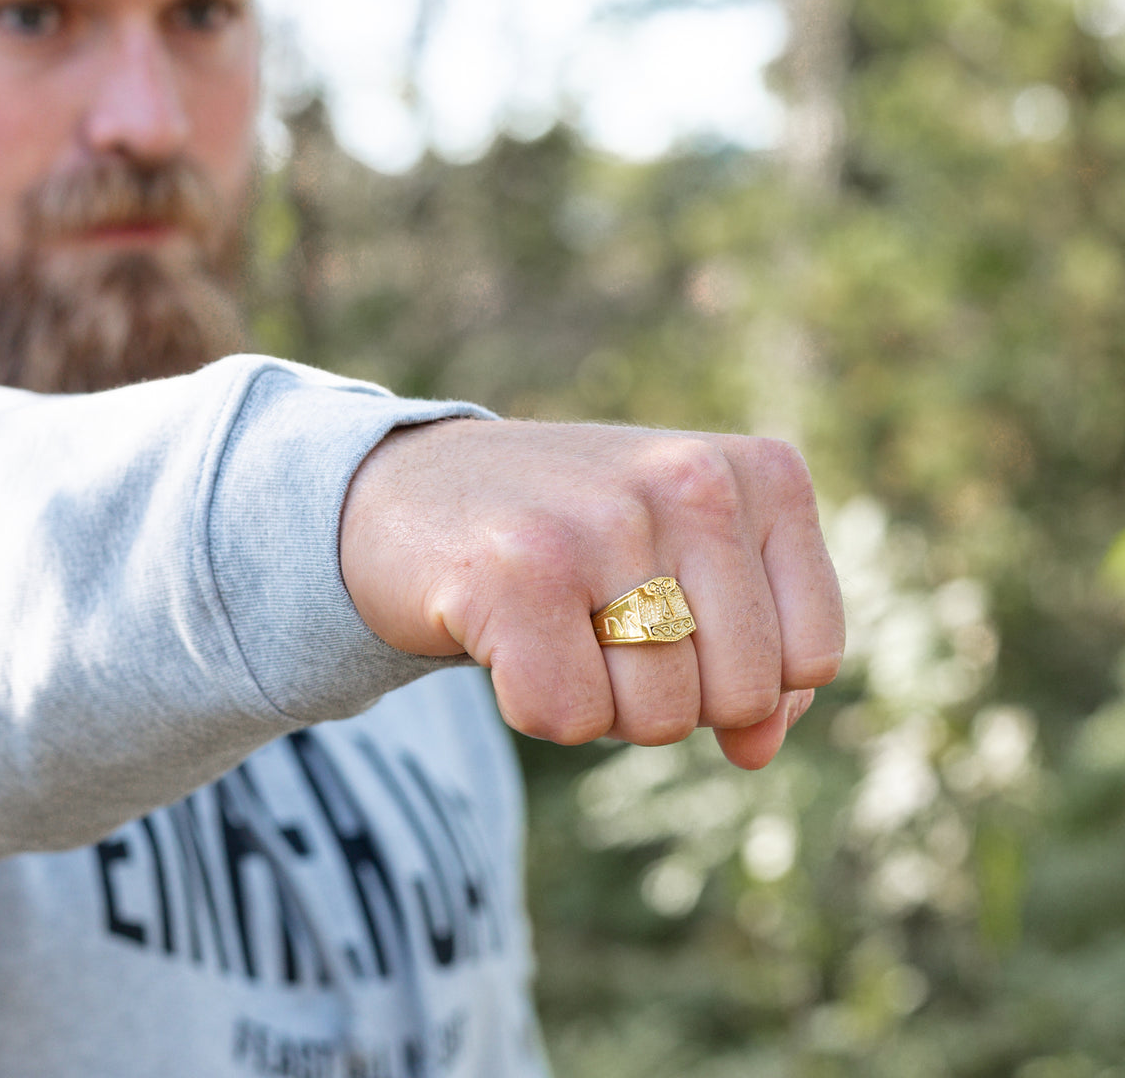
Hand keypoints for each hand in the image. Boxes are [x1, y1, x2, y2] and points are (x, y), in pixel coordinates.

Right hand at [340, 419, 842, 768]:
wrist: (411, 487)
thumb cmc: (573, 539)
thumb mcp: (686, 569)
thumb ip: (757, 657)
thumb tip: (759, 750)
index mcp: (758, 472)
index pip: (810, 658)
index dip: (739, 676)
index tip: (673, 621)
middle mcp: (691, 480)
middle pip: (739, 698)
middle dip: (669, 697)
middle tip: (602, 625)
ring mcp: (604, 521)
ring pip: (659, 720)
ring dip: (599, 703)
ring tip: (554, 621)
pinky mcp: (517, 571)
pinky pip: (568, 720)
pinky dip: (530, 705)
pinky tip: (503, 634)